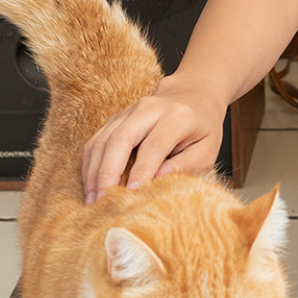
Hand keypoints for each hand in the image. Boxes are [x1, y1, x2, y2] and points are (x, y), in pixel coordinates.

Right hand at [79, 81, 226, 202]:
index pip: (154, 146)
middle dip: (108, 173)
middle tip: (102, 202)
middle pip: (121, 139)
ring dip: (94, 172)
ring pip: (102, 140)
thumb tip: (157, 182)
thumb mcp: (207, 149)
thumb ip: (186, 166)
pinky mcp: (115, 118)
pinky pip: (95, 141)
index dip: (141, 172)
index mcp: (177, 117)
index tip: (131, 195)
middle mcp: (149, 109)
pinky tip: (90, 186)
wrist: (192, 96)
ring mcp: (128, 111)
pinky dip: (90, 165)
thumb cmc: (202, 129)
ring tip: (92, 200)